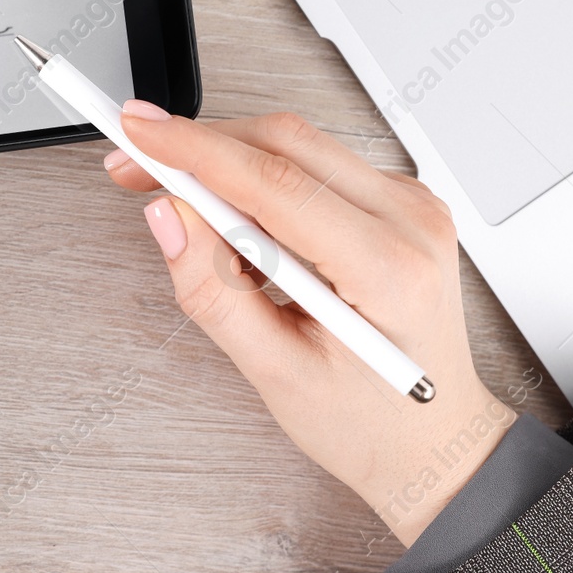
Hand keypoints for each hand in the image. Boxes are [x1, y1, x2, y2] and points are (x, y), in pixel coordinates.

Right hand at [104, 104, 509, 545]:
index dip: (196, 149)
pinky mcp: (399, 200)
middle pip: (285, 145)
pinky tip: (247, 235)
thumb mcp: (277, 374)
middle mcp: (411, 222)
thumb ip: (214, 293)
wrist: (433, 440)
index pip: (275, 182)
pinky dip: (264, 184)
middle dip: (200, 148)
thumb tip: (169, 219)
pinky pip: (316, 164)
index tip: (140, 133)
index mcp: (387, 269)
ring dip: (230, 166)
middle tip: (138, 167)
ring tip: (195, 222)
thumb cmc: (371, 422)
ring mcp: (411, 204)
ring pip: (298, 146)